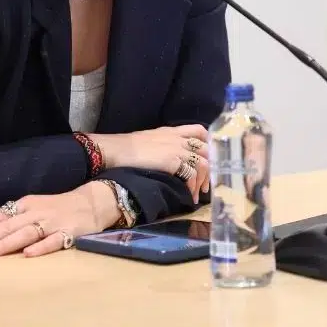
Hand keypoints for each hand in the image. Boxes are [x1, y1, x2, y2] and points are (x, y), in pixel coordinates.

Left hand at [0, 182, 119, 258]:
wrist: (92, 202)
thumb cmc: (57, 208)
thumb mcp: (32, 208)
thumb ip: (12, 220)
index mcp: (24, 205)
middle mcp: (35, 212)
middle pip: (7, 226)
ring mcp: (53, 222)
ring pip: (25, 233)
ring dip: (4, 243)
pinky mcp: (70, 232)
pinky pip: (54, 240)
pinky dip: (41, 247)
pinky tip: (28, 254)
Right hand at [88, 125, 210, 202]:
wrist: (116, 150)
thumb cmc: (127, 147)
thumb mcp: (150, 140)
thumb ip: (164, 144)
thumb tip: (169, 158)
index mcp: (173, 131)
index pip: (199, 130)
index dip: (207, 144)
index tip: (207, 159)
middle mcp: (178, 139)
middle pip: (205, 150)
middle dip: (210, 168)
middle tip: (205, 184)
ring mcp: (177, 150)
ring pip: (203, 164)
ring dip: (203, 180)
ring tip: (197, 194)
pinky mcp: (173, 162)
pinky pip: (191, 175)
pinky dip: (192, 186)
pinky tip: (188, 195)